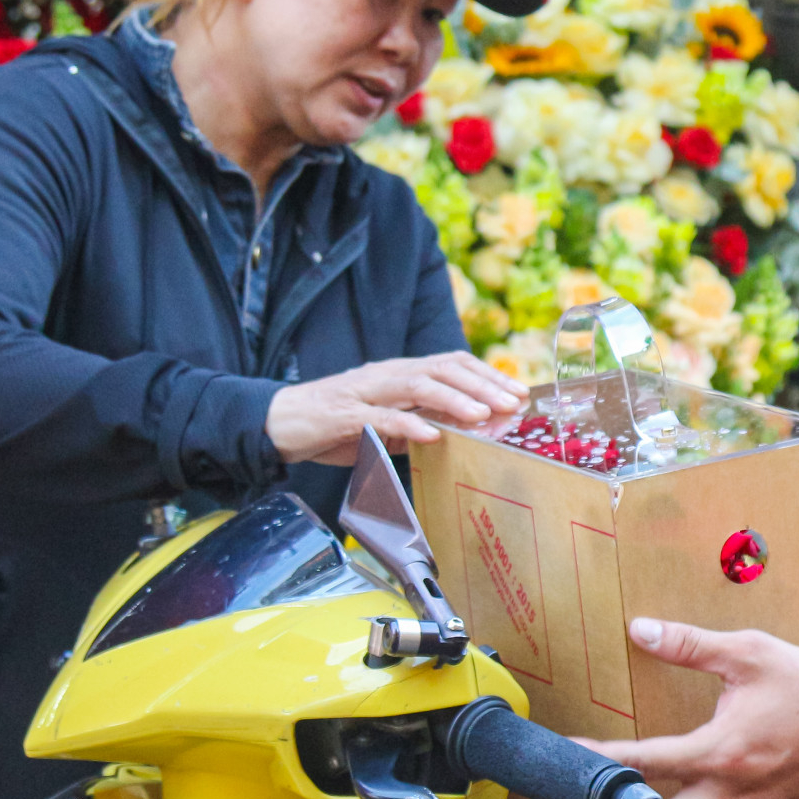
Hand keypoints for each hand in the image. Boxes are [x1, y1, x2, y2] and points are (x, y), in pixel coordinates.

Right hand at [267, 352, 528, 465]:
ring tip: (482, 415)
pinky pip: (380, 417)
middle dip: (482, 385)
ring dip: (453, 399)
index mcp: (400, 374)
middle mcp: (387, 375)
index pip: (452, 363)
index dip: (488, 375)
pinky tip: (433, 434)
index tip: (519, 392)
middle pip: (442, 368)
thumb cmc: (337, 426)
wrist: (280, 424)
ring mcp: (365, 392)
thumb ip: (423, 422)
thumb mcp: (389, 424)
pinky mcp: (344, 415)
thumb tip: (469, 431)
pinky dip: (408, 425)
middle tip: (513, 403)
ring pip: (416, 385)